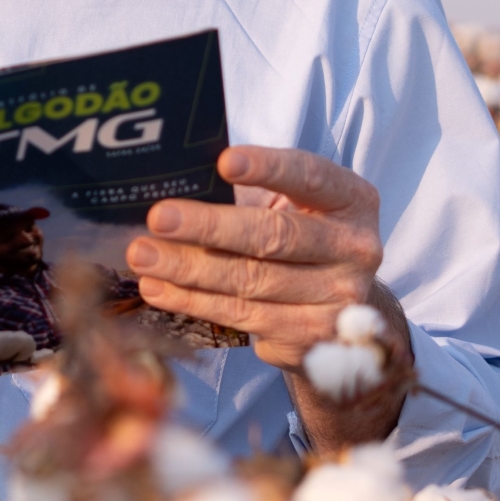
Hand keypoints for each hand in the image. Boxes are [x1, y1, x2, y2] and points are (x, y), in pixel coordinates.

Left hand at [128, 145, 413, 448]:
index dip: (269, 168)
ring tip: (143, 255)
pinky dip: (192, 301)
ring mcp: (338, 299)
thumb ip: (256, 191)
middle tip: (159, 218)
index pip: (311, 177)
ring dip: (188, 269)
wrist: (339, 308)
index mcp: (353, 201)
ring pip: (251, 282)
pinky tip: (158, 287)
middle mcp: (355, 249)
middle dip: (210, 227)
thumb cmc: (302, 236)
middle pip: (275, 237)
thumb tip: (178, 181)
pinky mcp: (312, 338)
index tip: (224, 162)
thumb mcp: (295, 204)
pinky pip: (242, 317)